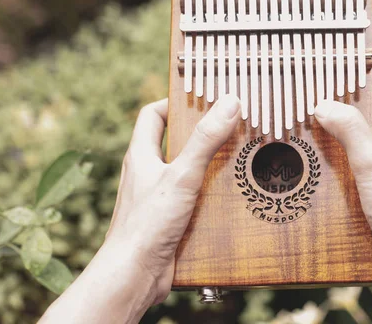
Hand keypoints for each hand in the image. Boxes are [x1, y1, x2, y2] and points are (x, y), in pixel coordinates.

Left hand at [40, 94, 240, 323]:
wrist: (134, 273)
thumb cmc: (147, 224)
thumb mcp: (181, 175)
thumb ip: (205, 140)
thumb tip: (228, 104)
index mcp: (142, 155)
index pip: (152, 115)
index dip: (173, 102)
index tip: (201, 98)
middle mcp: (148, 173)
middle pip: (174, 142)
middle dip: (201, 134)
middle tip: (228, 127)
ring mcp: (159, 196)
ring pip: (187, 171)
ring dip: (210, 165)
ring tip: (237, 158)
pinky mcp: (170, 218)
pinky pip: (194, 197)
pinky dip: (211, 194)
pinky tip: (232, 196)